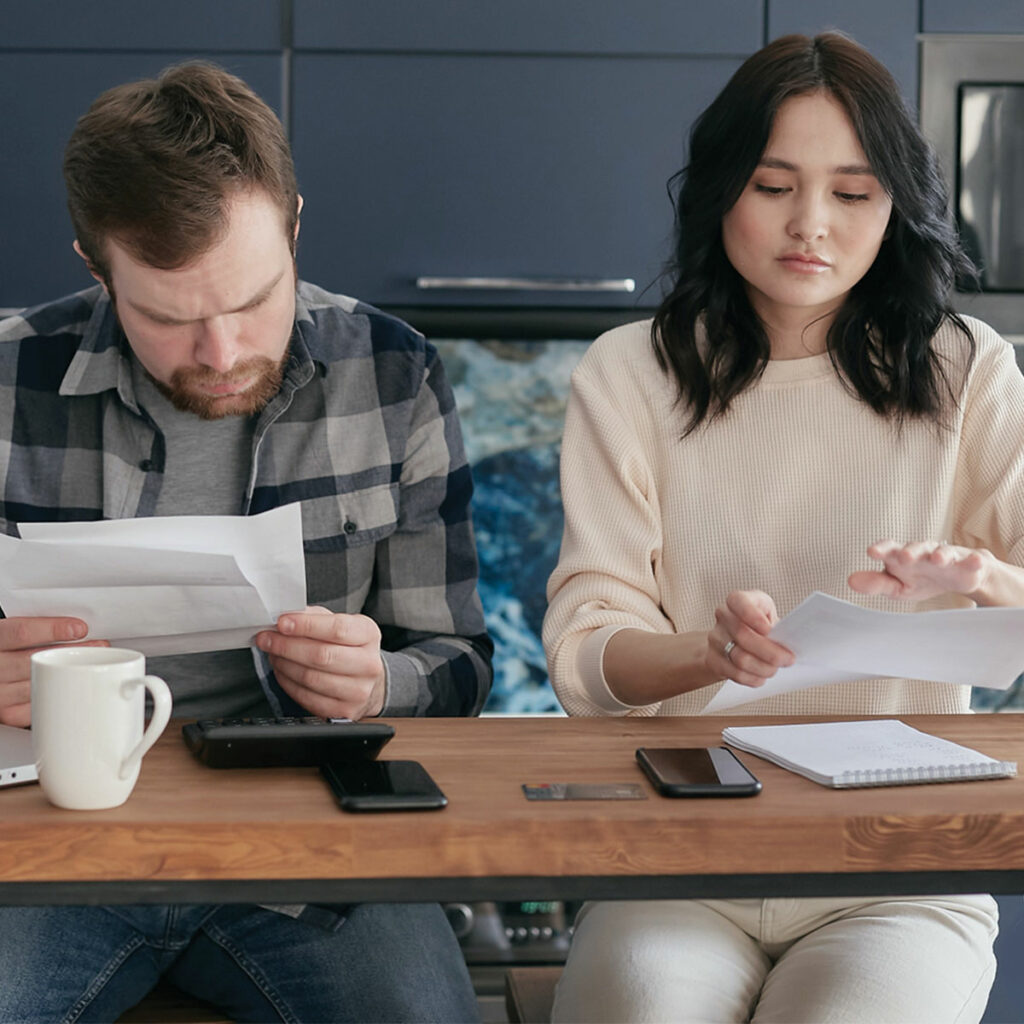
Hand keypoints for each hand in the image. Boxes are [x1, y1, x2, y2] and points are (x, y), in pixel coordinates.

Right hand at [0, 618, 108, 726]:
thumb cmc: (3, 649)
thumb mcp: (7, 633)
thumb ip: (30, 630)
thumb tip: (72, 625)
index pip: (22, 633)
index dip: (53, 630)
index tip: (80, 629)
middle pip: (37, 660)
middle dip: (73, 651)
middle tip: (99, 645)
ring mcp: (0, 694)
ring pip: (41, 684)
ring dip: (73, 675)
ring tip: (95, 665)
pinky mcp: (7, 714)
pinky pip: (38, 707)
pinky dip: (59, 696)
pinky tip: (73, 686)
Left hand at [255, 606, 386, 719]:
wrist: (366, 679)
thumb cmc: (347, 646)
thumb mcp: (338, 622)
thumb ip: (313, 617)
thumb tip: (286, 616)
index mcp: (368, 635)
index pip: (337, 629)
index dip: (306, 625)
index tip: (282, 623)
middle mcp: (369, 664)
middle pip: (321, 655)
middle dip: (286, 646)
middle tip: (266, 638)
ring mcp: (358, 690)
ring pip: (310, 677)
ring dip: (283, 664)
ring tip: (273, 653)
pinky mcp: (343, 711)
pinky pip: (306, 697)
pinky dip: (287, 682)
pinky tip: (282, 671)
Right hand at [706, 590, 793, 688]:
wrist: (731, 639)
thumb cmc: (757, 625)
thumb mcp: (768, 615)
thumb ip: (776, 624)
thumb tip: (789, 641)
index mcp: (738, 600)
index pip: (738, 601)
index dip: (753, 616)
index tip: (769, 630)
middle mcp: (723, 616)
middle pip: (742, 635)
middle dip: (770, 652)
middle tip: (788, 659)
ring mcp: (716, 638)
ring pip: (740, 658)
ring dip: (764, 668)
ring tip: (775, 669)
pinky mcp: (713, 659)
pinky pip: (736, 673)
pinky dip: (754, 678)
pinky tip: (762, 676)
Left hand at [848, 539, 992, 602]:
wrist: (956, 578)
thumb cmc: (919, 579)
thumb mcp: (896, 585)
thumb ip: (876, 583)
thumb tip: (850, 581)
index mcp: (901, 557)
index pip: (889, 549)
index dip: (881, 549)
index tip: (872, 552)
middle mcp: (923, 552)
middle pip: (915, 548)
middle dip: (910, 551)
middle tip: (903, 556)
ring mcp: (946, 556)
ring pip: (943, 552)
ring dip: (940, 554)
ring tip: (938, 559)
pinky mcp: (967, 563)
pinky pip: (971, 560)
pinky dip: (973, 560)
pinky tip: (975, 561)